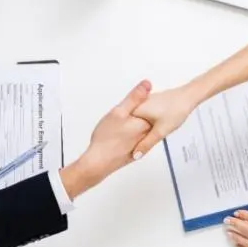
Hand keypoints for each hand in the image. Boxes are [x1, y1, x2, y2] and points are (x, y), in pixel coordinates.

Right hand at [59, 80, 152, 198]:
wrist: (99, 163)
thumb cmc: (106, 139)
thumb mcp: (118, 112)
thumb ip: (134, 98)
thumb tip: (147, 83)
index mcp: (145, 122)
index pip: (147, 105)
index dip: (136, 103)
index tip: (125, 107)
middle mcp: (148, 133)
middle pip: (146, 117)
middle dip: (136, 114)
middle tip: (119, 119)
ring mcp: (143, 143)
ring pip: (142, 128)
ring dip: (133, 125)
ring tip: (118, 128)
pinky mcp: (137, 151)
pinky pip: (137, 138)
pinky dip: (130, 135)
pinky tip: (120, 136)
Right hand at [130, 84, 203, 158]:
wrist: (188, 97)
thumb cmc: (176, 109)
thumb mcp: (160, 131)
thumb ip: (147, 144)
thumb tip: (136, 154)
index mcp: (135, 109)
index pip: (122, 126)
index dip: (124, 137)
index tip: (125, 146)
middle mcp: (137, 104)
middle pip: (128, 123)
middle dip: (131, 134)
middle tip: (134, 145)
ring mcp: (143, 102)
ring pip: (135, 120)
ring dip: (137, 128)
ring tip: (142, 137)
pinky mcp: (150, 102)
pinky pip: (142, 115)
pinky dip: (143, 123)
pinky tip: (149, 128)